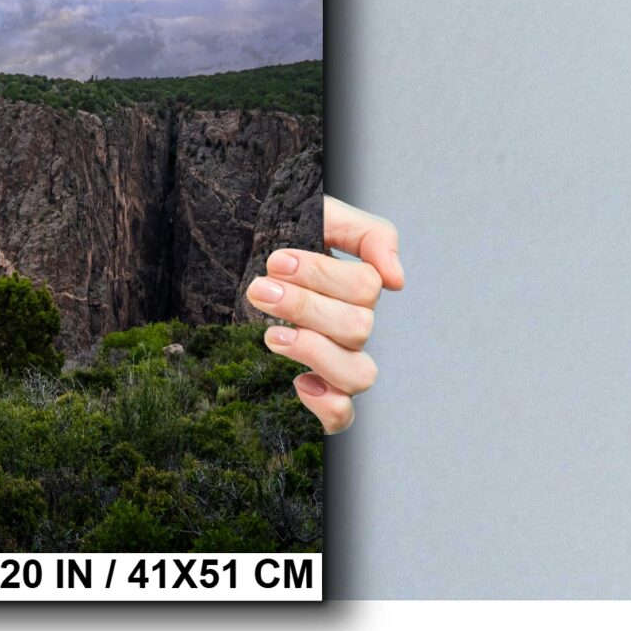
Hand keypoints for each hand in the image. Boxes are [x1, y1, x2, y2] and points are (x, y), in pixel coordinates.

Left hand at [248, 195, 403, 435]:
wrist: (234, 251)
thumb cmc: (281, 232)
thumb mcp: (322, 214)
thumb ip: (368, 234)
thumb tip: (396, 278)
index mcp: (356, 288)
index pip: (365, 287)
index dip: (322, 275)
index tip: (276, 261)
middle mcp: (352, 327)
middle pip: (357, 328)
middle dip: (304, 307)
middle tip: (260, 290)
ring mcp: (337, 361)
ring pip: (359, 375)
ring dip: (315, 353)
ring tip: (271, 336)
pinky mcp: (318, 391)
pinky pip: (342, 416)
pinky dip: (328, 406)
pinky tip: (298, 382)